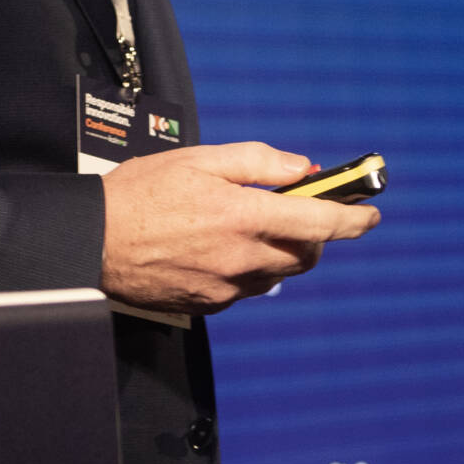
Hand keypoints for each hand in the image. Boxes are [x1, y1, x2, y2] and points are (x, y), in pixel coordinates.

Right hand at [99, 142, 379, 314]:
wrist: (92, 242)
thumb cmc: (140, 193)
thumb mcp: (199, 158)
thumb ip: (257, 162)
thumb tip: (301, 168)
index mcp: (243, 216)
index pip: (320, 223)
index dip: (354, 219)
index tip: (371, 213)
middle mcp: (242, 258)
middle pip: (306, 254)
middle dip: (315, 233)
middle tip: (297, 210)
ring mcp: (226, 287)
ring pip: (278, 273)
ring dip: (281, 250)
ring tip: (249, 225)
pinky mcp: (209, 305)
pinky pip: (246, 288)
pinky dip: (249, 268)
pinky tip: (219, 248)